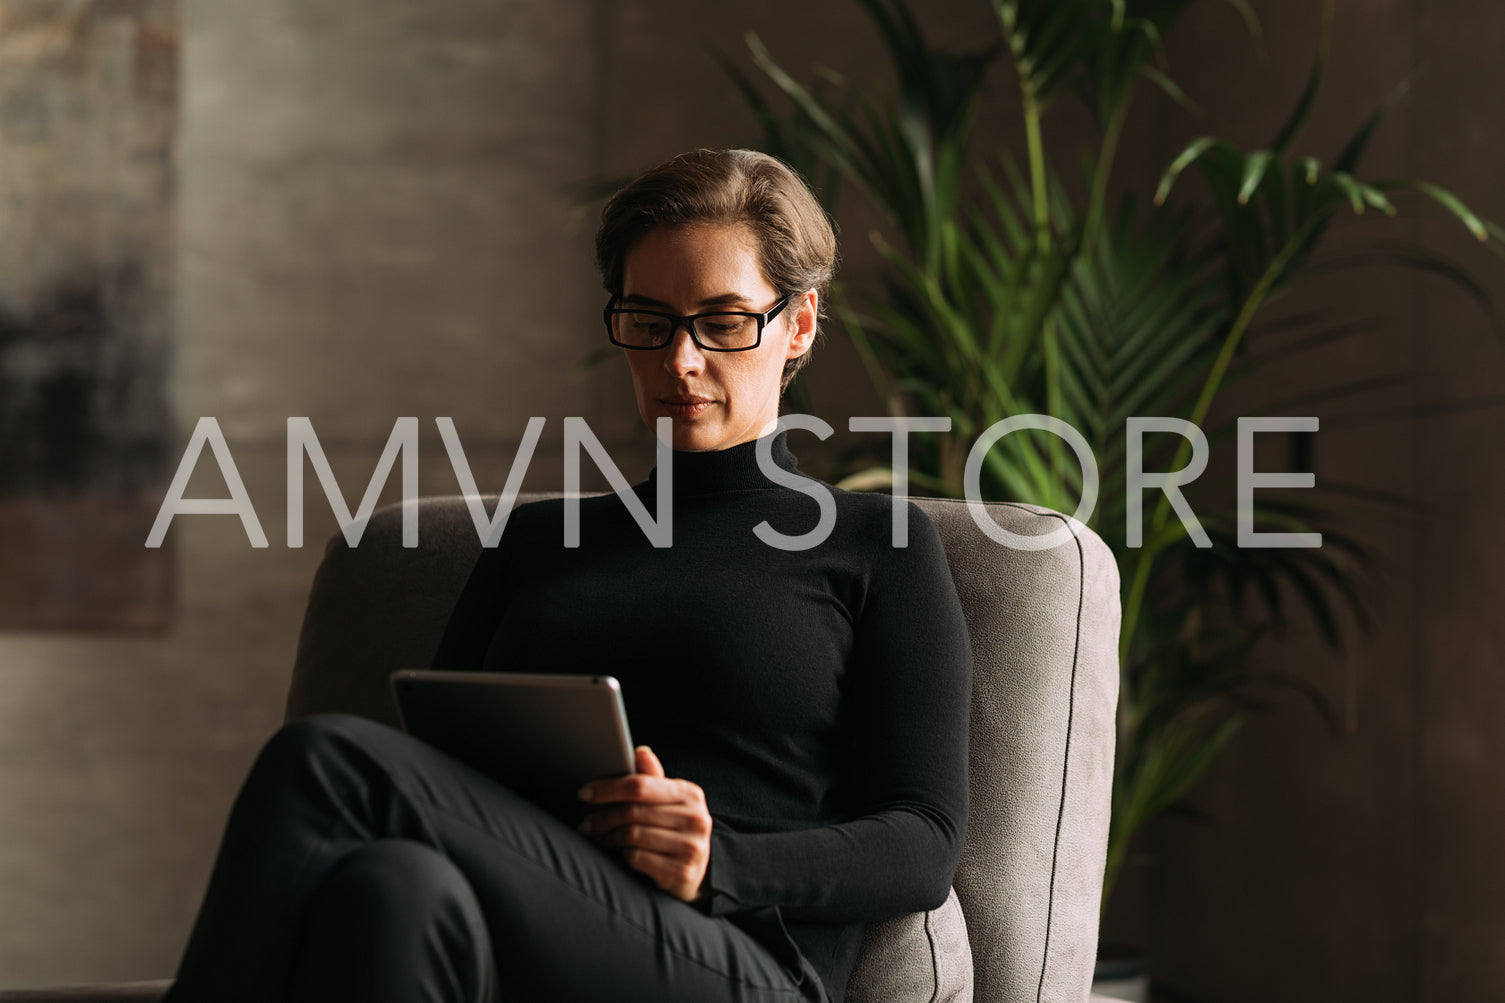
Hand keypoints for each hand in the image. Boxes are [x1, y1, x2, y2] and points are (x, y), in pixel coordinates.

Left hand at [577, 746, 711, 902]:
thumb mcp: (668, 803)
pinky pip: (638, 858)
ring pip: (632, 835)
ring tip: (601, 837)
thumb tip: (640, 751)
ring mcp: (691, 847)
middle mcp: (695, 818)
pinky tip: (620, 853)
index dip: (608, 788)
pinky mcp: (681, 872)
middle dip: (603, 817)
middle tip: (586, 823)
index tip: (585, 793)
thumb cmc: (675, 831)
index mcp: (690, 794)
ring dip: (609, 837)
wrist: (699, 872)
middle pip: (633, 811)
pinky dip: (623, 855)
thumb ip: (652, 779)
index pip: (640, 785)